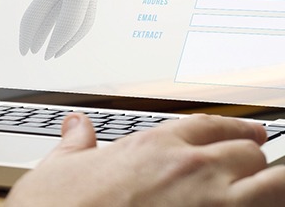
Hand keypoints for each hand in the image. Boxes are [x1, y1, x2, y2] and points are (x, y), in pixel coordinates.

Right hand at [6, 113, 284, 205]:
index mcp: (153, 147)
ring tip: (275, 183)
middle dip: (252, 156)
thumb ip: (76, 142)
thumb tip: (75, 125)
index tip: (244, 132)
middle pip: (247, 151)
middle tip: (255, 159)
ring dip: (275, 182)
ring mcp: (210, 203)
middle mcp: (188, 169)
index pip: (208, 125)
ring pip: (273, 183)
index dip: (232, 127)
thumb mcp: (61, 168)